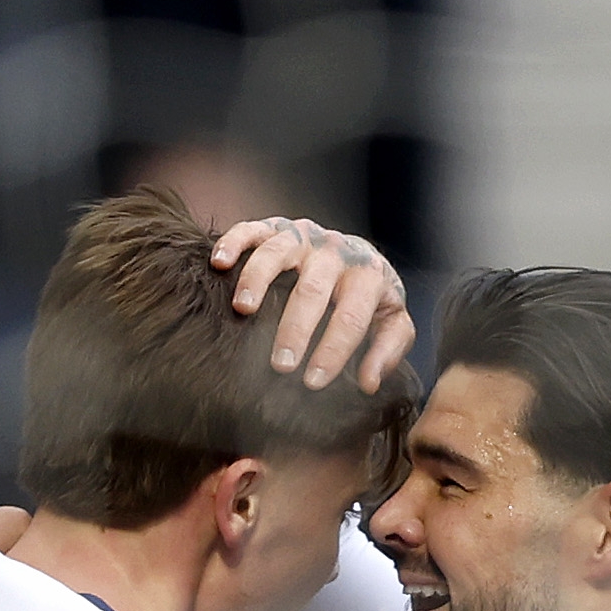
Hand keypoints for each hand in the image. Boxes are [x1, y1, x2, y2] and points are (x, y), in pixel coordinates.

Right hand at [210, 216, 417, 391]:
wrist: (359, 255)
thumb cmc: (371, 299)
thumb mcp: (391, 322)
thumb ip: (387, 350)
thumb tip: (367, 383)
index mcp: (368, 276)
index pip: (351, 317)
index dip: (333, 350)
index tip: (312, 382)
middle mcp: (336, 251)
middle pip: (313, 290)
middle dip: (295, 328)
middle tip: (280, 365)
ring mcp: (305, 236)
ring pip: (278, 252)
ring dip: (257, 279)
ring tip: (242, 311)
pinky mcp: (278, 227)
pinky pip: (253, 229)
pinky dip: (234, 242)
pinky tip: (219, 264)